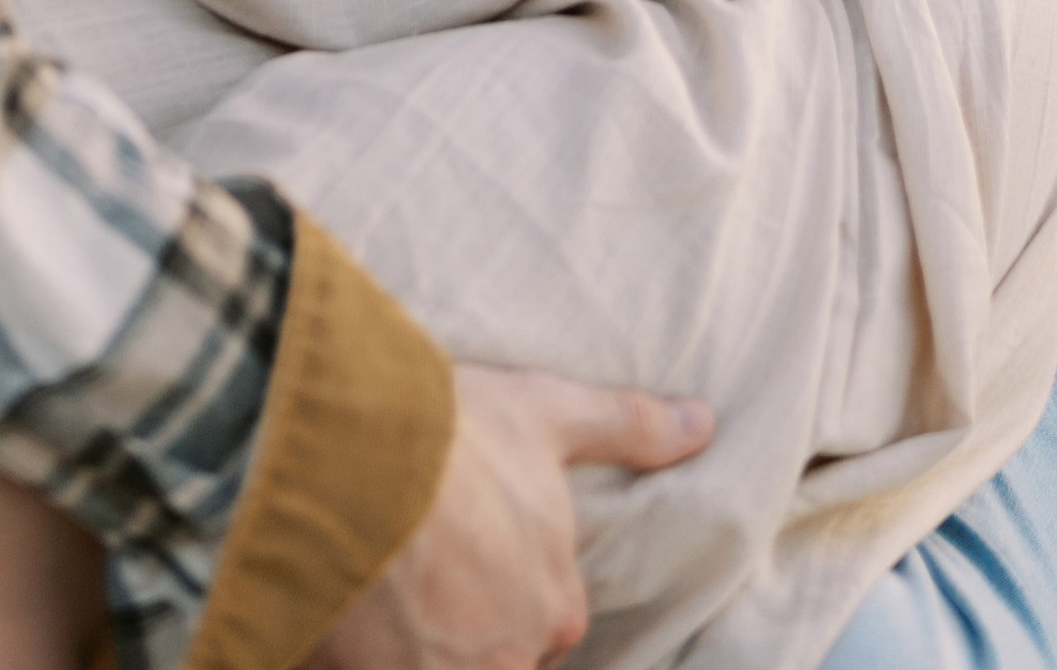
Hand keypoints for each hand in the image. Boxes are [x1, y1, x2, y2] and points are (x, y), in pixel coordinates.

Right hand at [319, 367, 712, 669]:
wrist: (356, 458)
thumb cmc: (457, 433)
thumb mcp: (546, 412)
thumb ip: (626, 425)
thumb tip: (702, 423)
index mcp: (556, 602)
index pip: (545, 619)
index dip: (503, 587)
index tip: (467, 556)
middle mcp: (514, 654)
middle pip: (496, 656)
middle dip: (465, 629)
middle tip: (421, 577)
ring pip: (446, 667)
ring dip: (421, 646)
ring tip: (385, 598)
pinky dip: (377, 656)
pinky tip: (355, 625)